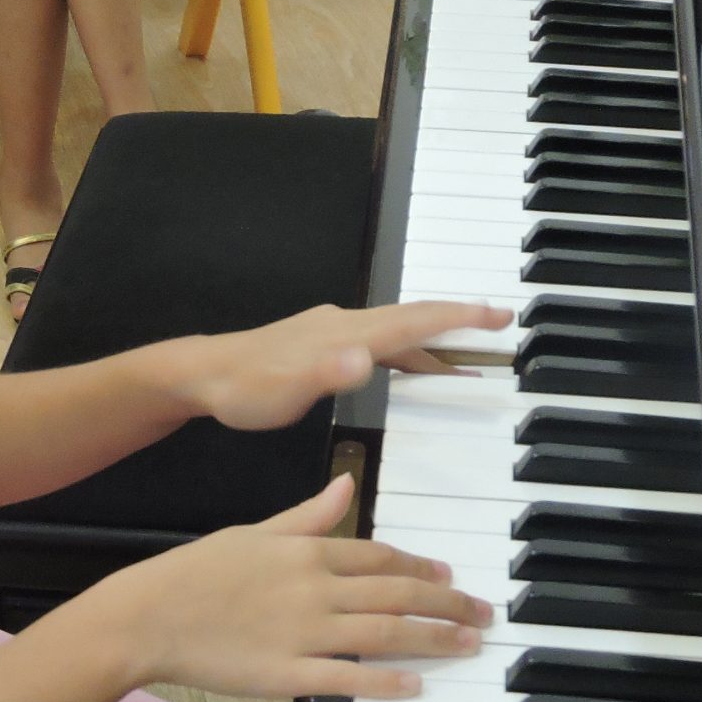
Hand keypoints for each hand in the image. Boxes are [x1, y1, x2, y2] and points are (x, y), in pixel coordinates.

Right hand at [100, 473, 496, 698]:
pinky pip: (346, 678)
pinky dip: (384, 682)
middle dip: (446, 603)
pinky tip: (416, 685)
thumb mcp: (256, 531)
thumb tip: (346, 484)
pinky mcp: (286, 674)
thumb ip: (308, 514)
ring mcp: (302, 632)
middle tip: (481, 614)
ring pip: (384, 633)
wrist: (148, 616)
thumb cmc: (197, 573)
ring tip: (467, 644)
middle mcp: (314, 589)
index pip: (379, 558)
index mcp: (306, 551)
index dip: (420, 568)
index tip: (449, 576)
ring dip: (433, 638)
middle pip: (396, 595)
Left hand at [178, 300, 511, 433]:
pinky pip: (379, 346)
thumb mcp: (287, 387)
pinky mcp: (323, 347)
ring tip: (468, 356)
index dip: (460, 318)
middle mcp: (346, 326)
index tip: (500, 314)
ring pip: (398, 333)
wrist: (202, 376)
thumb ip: (328, 372)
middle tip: (500, 321)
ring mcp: (334, 334)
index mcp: (348, 334)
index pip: (414, 321)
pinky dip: (405, 356)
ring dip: (435, 340)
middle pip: (414, 319)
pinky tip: (408, 371)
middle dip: (459, 320)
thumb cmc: (244, 387)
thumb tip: (365, 358)